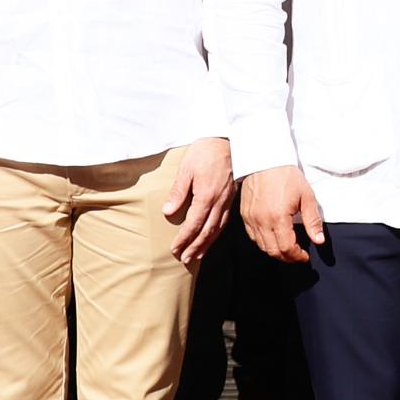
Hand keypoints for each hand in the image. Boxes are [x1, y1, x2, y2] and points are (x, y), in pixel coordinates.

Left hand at [162, 137, 234, 266]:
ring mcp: (227, 200)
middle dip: (195, 247)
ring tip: (197, 255)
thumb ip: (178, 192)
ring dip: (207, 244)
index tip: (174, 249)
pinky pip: (224, 221)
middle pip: (207, 231)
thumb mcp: (186, 169)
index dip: (184, 238)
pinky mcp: (231, 197)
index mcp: (207, 196)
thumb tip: (168, 212)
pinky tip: (211, 237)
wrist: (228, 139)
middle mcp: (219, 202)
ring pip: (217, 228)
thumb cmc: (205, 151)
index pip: (194, 224)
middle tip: (185, 259)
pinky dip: (216, 233)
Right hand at [241, 164, 326, 265]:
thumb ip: (312, 221)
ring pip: (261, 246)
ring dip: (275, 251)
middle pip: (273, 251)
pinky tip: (272, 238)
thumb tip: (319, 241)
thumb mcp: (306, 196)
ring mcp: (251, 218)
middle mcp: (261, 221)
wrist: (265, 159)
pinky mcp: (244, 215)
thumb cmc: (287, 176)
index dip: (297, 256)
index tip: (304, 256)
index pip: (287, 248)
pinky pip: (252, 236)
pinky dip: (263, 242)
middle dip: (287, 257)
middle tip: (297, 255)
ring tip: (286, 248)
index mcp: (278, 217)